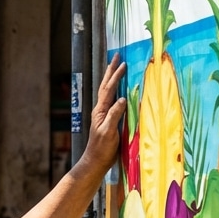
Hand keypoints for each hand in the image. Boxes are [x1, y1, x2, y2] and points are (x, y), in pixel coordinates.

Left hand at [80, 54, 127, 171]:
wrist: (96, 161)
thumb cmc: (102, 148)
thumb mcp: (109, 131)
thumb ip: (114, 115)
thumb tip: (122, 98)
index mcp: (101, 110)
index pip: (109, 89)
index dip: (116, 76)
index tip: (123, 64)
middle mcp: (101, 109)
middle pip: (106, 85)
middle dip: (111, 70)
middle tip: (116, 56)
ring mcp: (103, 114)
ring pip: (108, 91)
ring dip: (112, 78)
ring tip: (116, 67)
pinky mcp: (108, 120)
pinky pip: (112, 100)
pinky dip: (115, 90)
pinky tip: (120, 90)